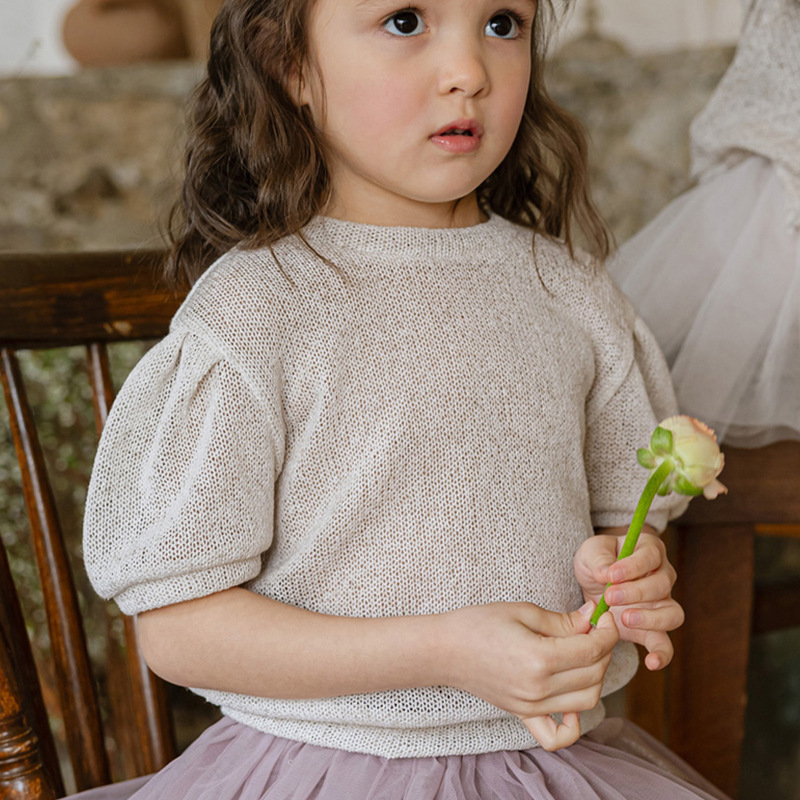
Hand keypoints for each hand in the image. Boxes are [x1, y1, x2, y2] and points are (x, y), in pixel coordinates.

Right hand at [441, 601, 618, 749]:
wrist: (444, 649)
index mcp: (539, 658)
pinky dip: (574, 725)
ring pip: (586, 700)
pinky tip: (572, 699)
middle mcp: (538, 688)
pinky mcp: (523, 715)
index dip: (606, 631)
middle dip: (603, 649)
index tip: (604, 617)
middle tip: (593, 629)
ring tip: (584, 653)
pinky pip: (557, 736)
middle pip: (594, 674)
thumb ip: (561, 620)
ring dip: (595, 676)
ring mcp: (531, 706)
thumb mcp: (522, 611)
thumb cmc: (478, 624)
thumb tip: (592, 616)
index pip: (592, 650)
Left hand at [573, 530, 683, 670]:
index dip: (633, 566)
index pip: (650, 556)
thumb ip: (598, 559)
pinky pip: (665, 644)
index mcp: (649, 550)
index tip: (611, 575)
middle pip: (662, 584)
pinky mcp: (652, 629)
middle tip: (609, 596)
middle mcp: (662, 576)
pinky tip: (651, 662)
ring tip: (624, 619)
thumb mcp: (590, 551)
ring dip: (650, 618)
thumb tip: (607, 573)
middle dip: (635, 592)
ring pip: (672, 613)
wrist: (593, 583)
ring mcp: (661, 604)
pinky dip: (662, 655)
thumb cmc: (596, 561)